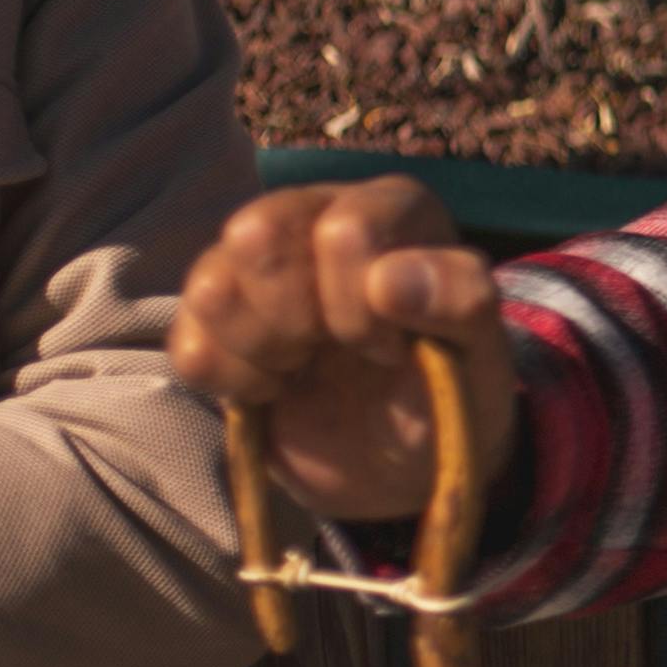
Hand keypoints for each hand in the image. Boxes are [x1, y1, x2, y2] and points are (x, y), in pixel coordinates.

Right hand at [166, 179, 518, 523]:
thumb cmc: (450, 386)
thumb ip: (459, 298)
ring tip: (308, 366)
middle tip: (346, 350)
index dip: (364, 303)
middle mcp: (310, 216)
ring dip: (266, 348)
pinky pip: (186, 346)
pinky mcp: (208, 325)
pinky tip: (275, 389)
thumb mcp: (479, 348)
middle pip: (256, 233)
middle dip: (304, 317)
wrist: (409, 458)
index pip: (344, 231)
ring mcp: (250, 268)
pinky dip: (233, 383)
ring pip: (212, 285)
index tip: (396, 346)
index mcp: (389, 208)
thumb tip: (389, 281)